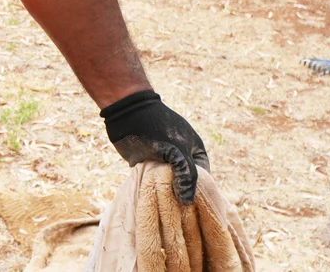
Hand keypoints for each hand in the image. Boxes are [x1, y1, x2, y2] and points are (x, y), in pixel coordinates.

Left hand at [100, 90, 209, 204]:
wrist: (126, 113)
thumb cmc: (156, 129)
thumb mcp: (178, 152)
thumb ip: (187, 176)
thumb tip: (187, 202)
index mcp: (195, 151)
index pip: (203, 178)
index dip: (200, 193)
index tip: (195, 211)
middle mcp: (181, 158)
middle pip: (185, 184)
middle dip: (182, 198)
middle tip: (179, 217)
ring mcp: (164, 162)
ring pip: (169, 185)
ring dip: (167, 196)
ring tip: (167, 215)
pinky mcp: (147, 166)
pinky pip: (154, 183)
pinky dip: (154, 191)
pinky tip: (154, 205)